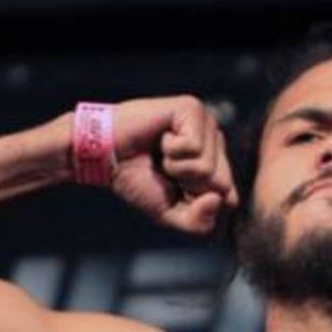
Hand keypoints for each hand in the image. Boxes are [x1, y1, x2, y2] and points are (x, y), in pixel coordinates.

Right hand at [109, 96, 238, 234]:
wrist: (104, 156)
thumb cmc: (137, 180)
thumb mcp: (171, 213)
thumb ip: (199, 222)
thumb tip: (219, 200)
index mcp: (216, 165)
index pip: (228, 199)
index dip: (195, 202)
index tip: (174, 187)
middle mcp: (215, 142)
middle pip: (222, 185)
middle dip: (188, 186)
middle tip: (166, 169)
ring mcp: (206, 124)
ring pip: (208, 167)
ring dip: (176, 168)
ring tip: (161, 153)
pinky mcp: (193, 109)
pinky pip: (194, 147)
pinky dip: (171, 150)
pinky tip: (161, 137)